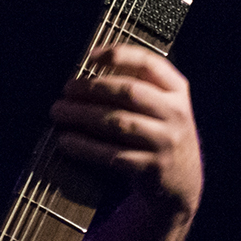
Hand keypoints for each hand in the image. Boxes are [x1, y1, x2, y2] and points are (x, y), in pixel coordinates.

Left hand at [50, 44, 202, 217]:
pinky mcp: (152, 168)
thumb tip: (87, 72)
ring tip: (58, 112)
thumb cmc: (159, 137)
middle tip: (66, 89)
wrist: (182, 184)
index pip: (149, 63)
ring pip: (118, 122)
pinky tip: (66, 141)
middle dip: (92, 88)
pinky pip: (112, 154)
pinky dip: (85, 147)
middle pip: (129, 92)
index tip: (90, 56)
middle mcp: (175, 113)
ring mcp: (166, 142)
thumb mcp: (162, 108)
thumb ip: (138, 87)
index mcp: (177, 91)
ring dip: (83, 115)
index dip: (119, 55)